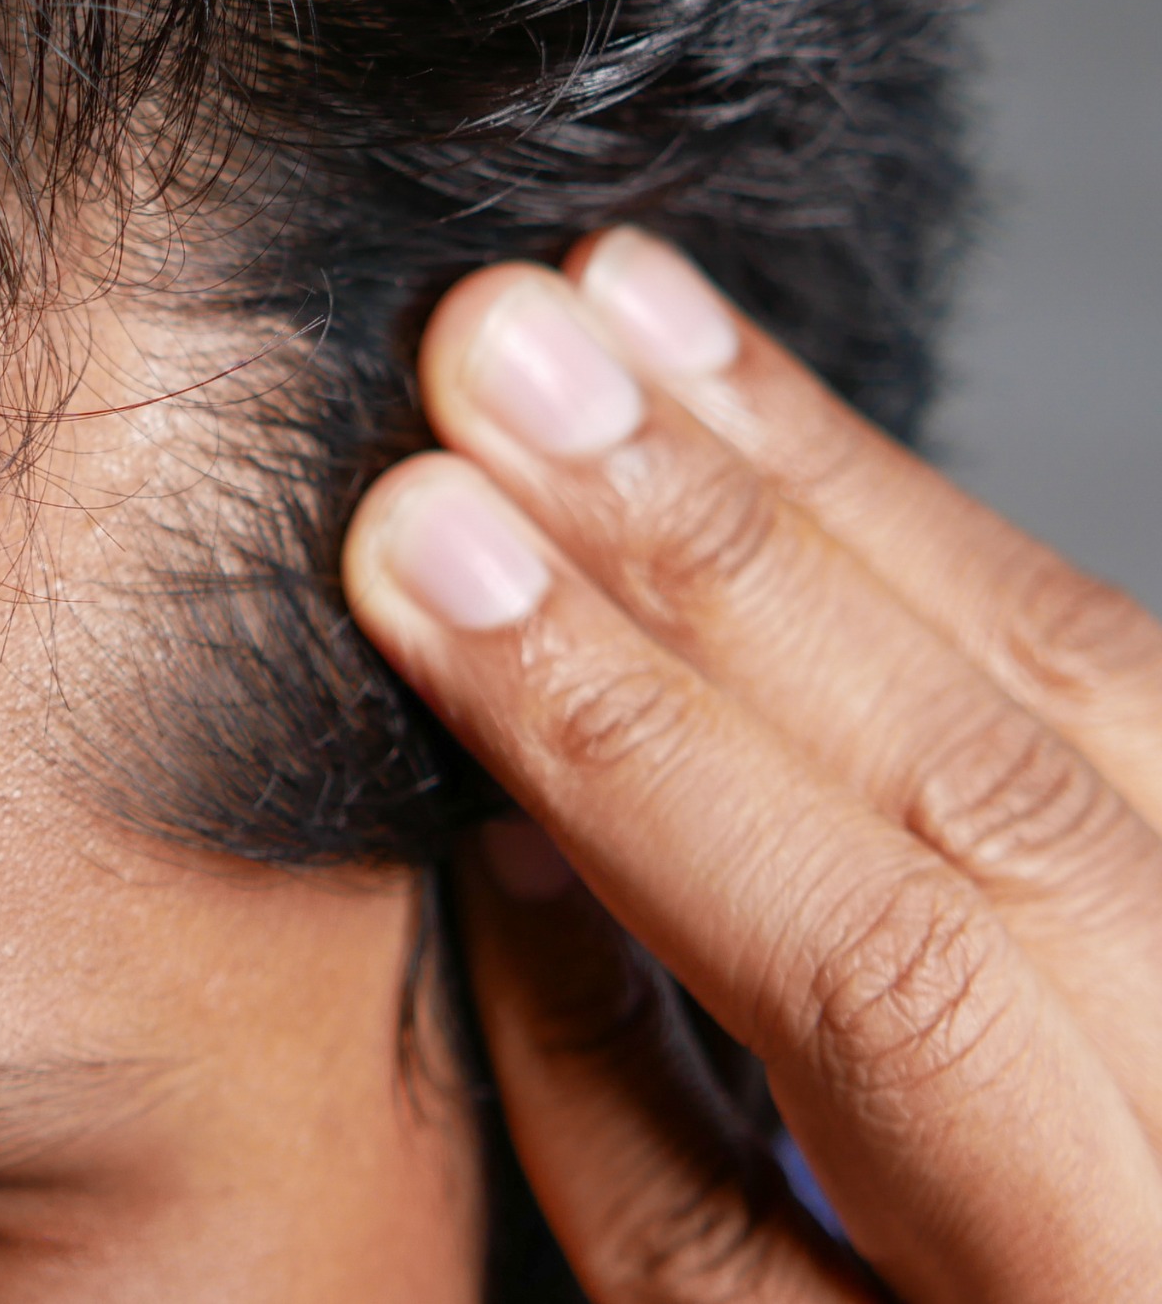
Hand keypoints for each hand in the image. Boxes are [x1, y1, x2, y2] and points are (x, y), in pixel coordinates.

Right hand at [343, 230, 1161, 1301]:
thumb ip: (615, 1098)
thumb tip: (513, 813)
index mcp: (1102, 1290)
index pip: (871, 967)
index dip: (626, 737)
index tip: (431, 557)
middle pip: (994, 781)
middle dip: (709, 551)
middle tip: (507, 361)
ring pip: (1086, 666)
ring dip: (808, 468)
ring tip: (611, 319)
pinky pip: (1115, 655)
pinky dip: (915, 511)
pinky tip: (757, 411)